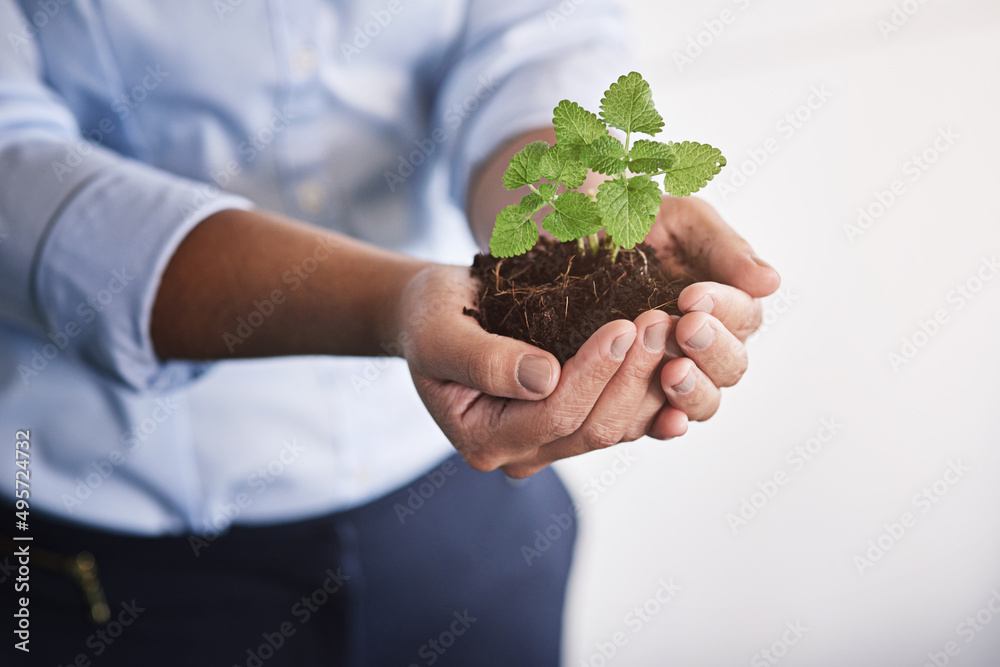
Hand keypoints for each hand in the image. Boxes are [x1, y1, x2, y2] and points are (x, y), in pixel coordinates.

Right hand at [398, 265, 678, 477]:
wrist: (438, 314)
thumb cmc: (430, 317)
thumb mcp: (438, 332)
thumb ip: (482, 361)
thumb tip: (544, 378)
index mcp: (484, 440)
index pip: (553, 415)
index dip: (592, 373)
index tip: (623, 325)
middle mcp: (521, 453)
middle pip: (595, 428)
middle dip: (631, 375)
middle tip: (659, 322)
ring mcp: (552, 443)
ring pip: (619, 427)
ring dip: (649, 380)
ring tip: (670, 328)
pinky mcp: (576, 423)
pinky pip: (626, 418)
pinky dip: (651, 388)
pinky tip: (674, 355)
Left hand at [643, 196, 780, 426]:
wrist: (575, 235)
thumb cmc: (633, 225)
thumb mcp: (680, 221)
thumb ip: (724, 248)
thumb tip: (771, 281)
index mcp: (724, 306)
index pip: (744, 318)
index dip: (725, 310)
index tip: (692, 296)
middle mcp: (705, 347)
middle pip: (731, 366)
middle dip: (712, 349)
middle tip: (685, 329)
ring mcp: (672, 375)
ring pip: (704, 401)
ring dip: (694, 390)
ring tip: (673, 373)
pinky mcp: (636, 398)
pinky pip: (658, 423)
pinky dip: (667, 425)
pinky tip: (667, 420)